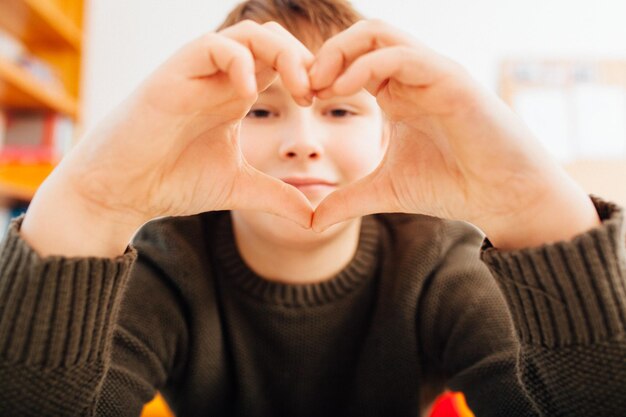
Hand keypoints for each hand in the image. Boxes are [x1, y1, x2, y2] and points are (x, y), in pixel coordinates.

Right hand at [50, 20, 314, 228]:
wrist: (122, 190)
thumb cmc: (173, 181)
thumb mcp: (239, 188)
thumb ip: (278, 197)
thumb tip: (316, 219)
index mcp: (238, 95)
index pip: (285, 63)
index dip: (314, 76)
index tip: (329, 103)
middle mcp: (222, 78)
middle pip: (275, 40)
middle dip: (307, 60)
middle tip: (319, 95)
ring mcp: (198, 72)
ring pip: (250, 34)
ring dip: (283, 54)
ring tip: (299, 91)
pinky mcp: (174, 74)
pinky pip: (213, 46)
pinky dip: (239, 61)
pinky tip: (251, 94)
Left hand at [309, 20, 598, 247]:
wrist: (500, 197)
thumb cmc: (450, 186)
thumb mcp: (384, 191)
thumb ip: (347, 200)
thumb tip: (311, 222)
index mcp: (397, 93)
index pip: (351, 60)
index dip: (321, 74)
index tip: (301, 101)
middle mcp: (412, 76)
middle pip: (361, 36)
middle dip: (325, 55)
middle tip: (304, 87)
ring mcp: (431, 73)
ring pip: (379, 34)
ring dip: (341, 52)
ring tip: (319, 85)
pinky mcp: (451, 78)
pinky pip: (403, 55)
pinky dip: (368, 65)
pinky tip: (344, 91)